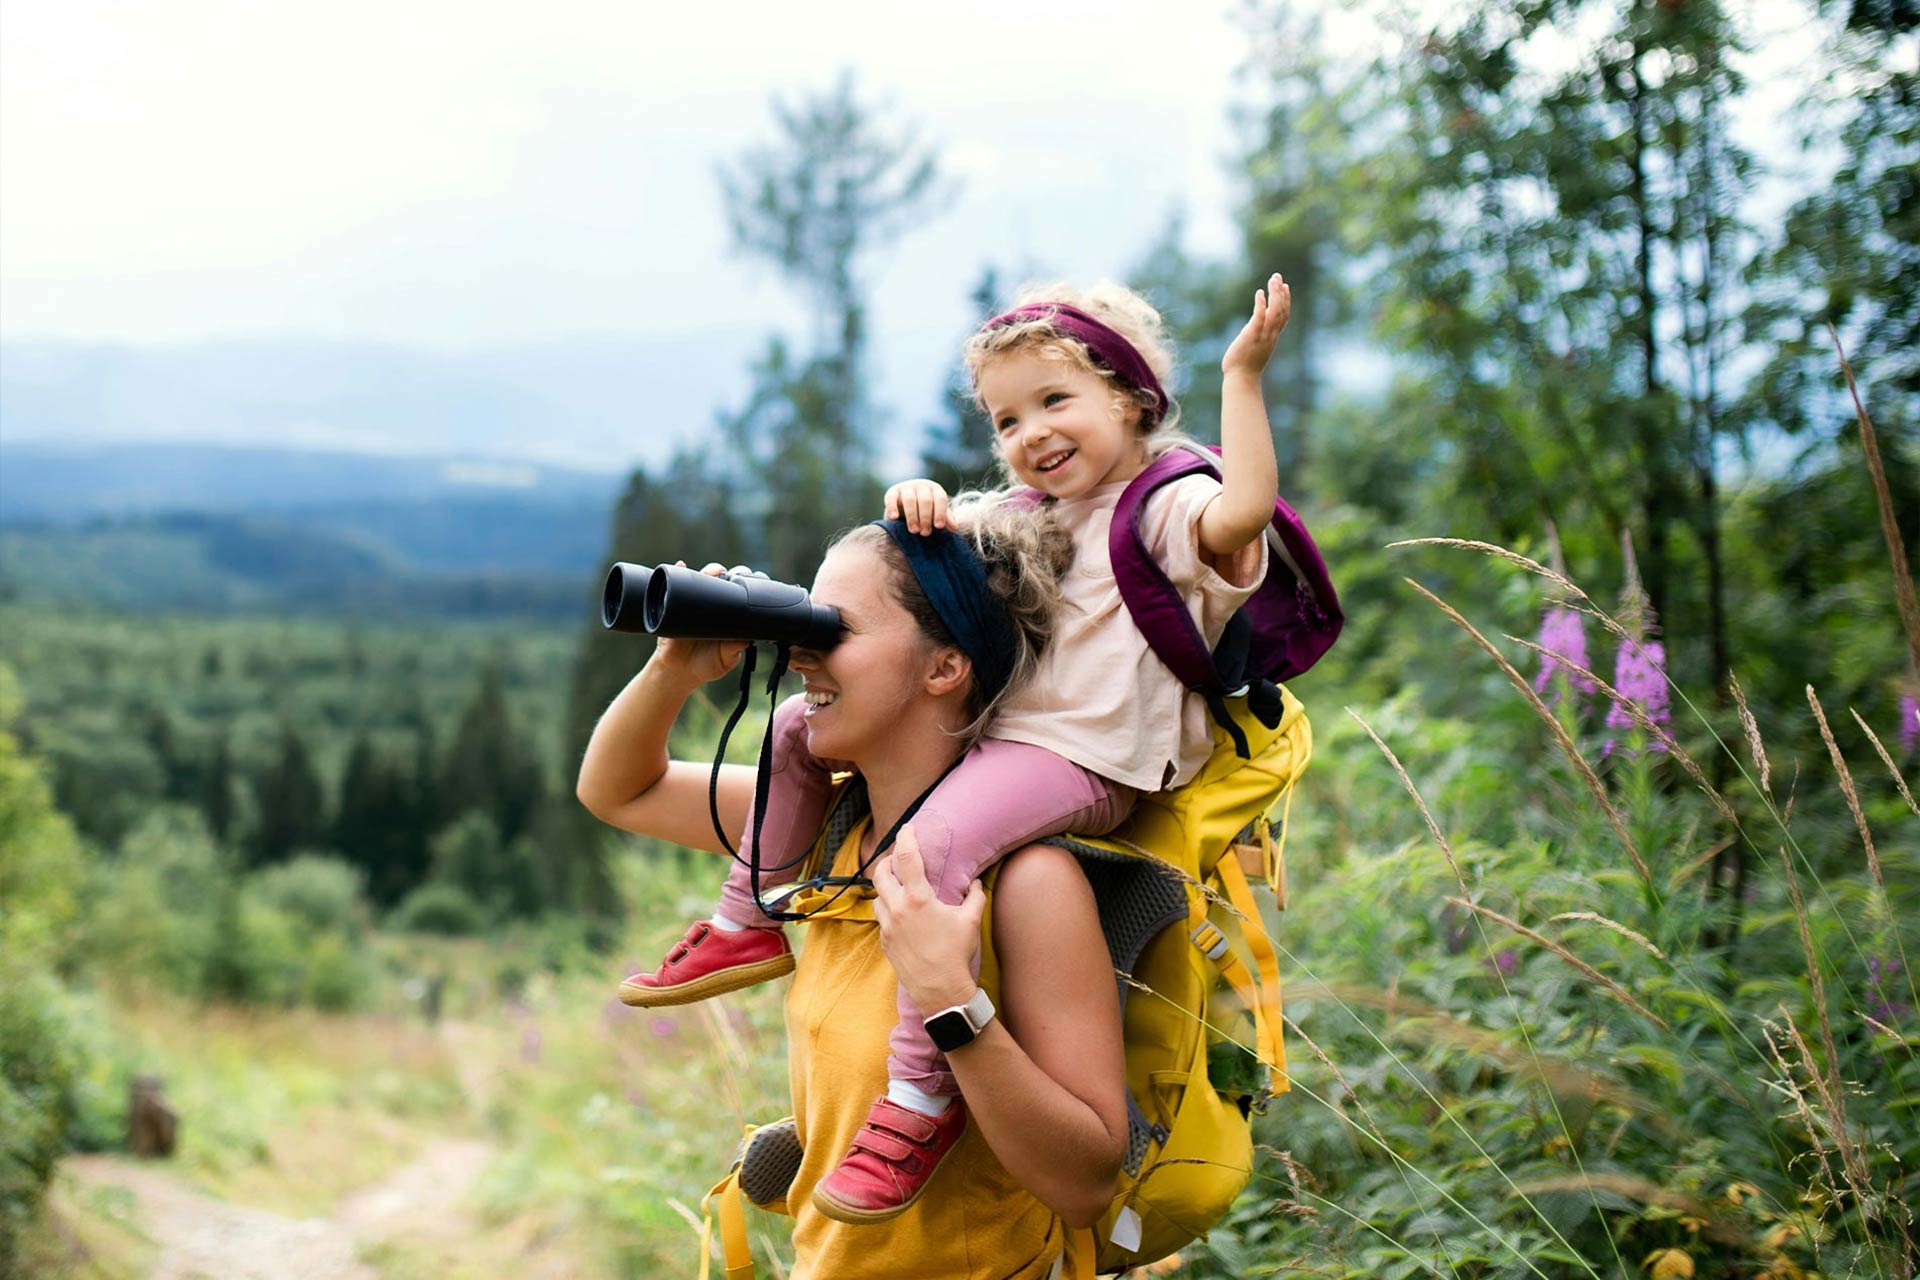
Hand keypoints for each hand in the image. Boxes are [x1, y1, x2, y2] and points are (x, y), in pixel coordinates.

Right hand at [648, 562, 751, 683]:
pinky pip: (673, 587)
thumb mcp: (725, 660)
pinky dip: (676, 573)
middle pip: (718, 582)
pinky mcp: (673, 608)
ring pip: (699, 581)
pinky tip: (680, 566)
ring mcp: (692, 604)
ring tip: (712, 571)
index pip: (736, 594)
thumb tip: (745, 640)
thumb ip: (733, 651)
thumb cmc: (707, 664)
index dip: (742, 584)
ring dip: (705, 572)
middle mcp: (711, 606)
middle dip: (724, 574)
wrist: (680, 672)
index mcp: (727, 616)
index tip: (748, 579)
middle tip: (726, 574)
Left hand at [870, 823, 983, 1013]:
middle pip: (880, 873)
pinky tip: (901, 913)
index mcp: (918, 899)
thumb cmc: (956, 953)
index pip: (906, 857)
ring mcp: (888, 927)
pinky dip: (887, 909)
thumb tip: (976, 883)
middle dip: (887, 860)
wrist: (940, 990)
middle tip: (897, 857)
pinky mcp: (885, 942)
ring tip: (897, 885)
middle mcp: (897, 909)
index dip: (906, 837)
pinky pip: (881, 918)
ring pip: (876, 896)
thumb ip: (975, 896)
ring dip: (885, 887)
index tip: (908, 827)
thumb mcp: (970, 920)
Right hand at [884, 479, 950, 534]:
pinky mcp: (892, 492)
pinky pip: (892, 498)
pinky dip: (892, 507)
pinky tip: (894, 517)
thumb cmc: (926, 510)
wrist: (905, 503)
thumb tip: (955, 527)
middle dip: (926, 518)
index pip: (940, 498)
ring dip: (912, 516)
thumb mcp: (936, 512)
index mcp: (935, 490)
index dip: (940, 512)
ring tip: (914, 531)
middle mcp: (922, 486)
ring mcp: (906, 487)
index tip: (939, 527)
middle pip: (925, 500)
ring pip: (910, 499)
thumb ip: (945, 518)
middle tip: (925, 533)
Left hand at [1220, 271, 1290, 377]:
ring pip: (1275, 311)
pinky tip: (1260, 293)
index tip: (1285, 287)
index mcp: (1272, 338)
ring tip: (1273, 279)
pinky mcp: (1252, 335)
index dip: (1286, 301)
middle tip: (1277, 276)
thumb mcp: (1254, 349)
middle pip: (1281, 310)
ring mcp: (1263, 335)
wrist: (1241, 379)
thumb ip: (1255, 338)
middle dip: (1281, 292)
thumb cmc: (1244, 367)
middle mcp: (1270, 335)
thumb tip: (1250, 331)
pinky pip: (1260, 316)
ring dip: (1275, 294)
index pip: (1283, 316)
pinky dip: (1262, 304)